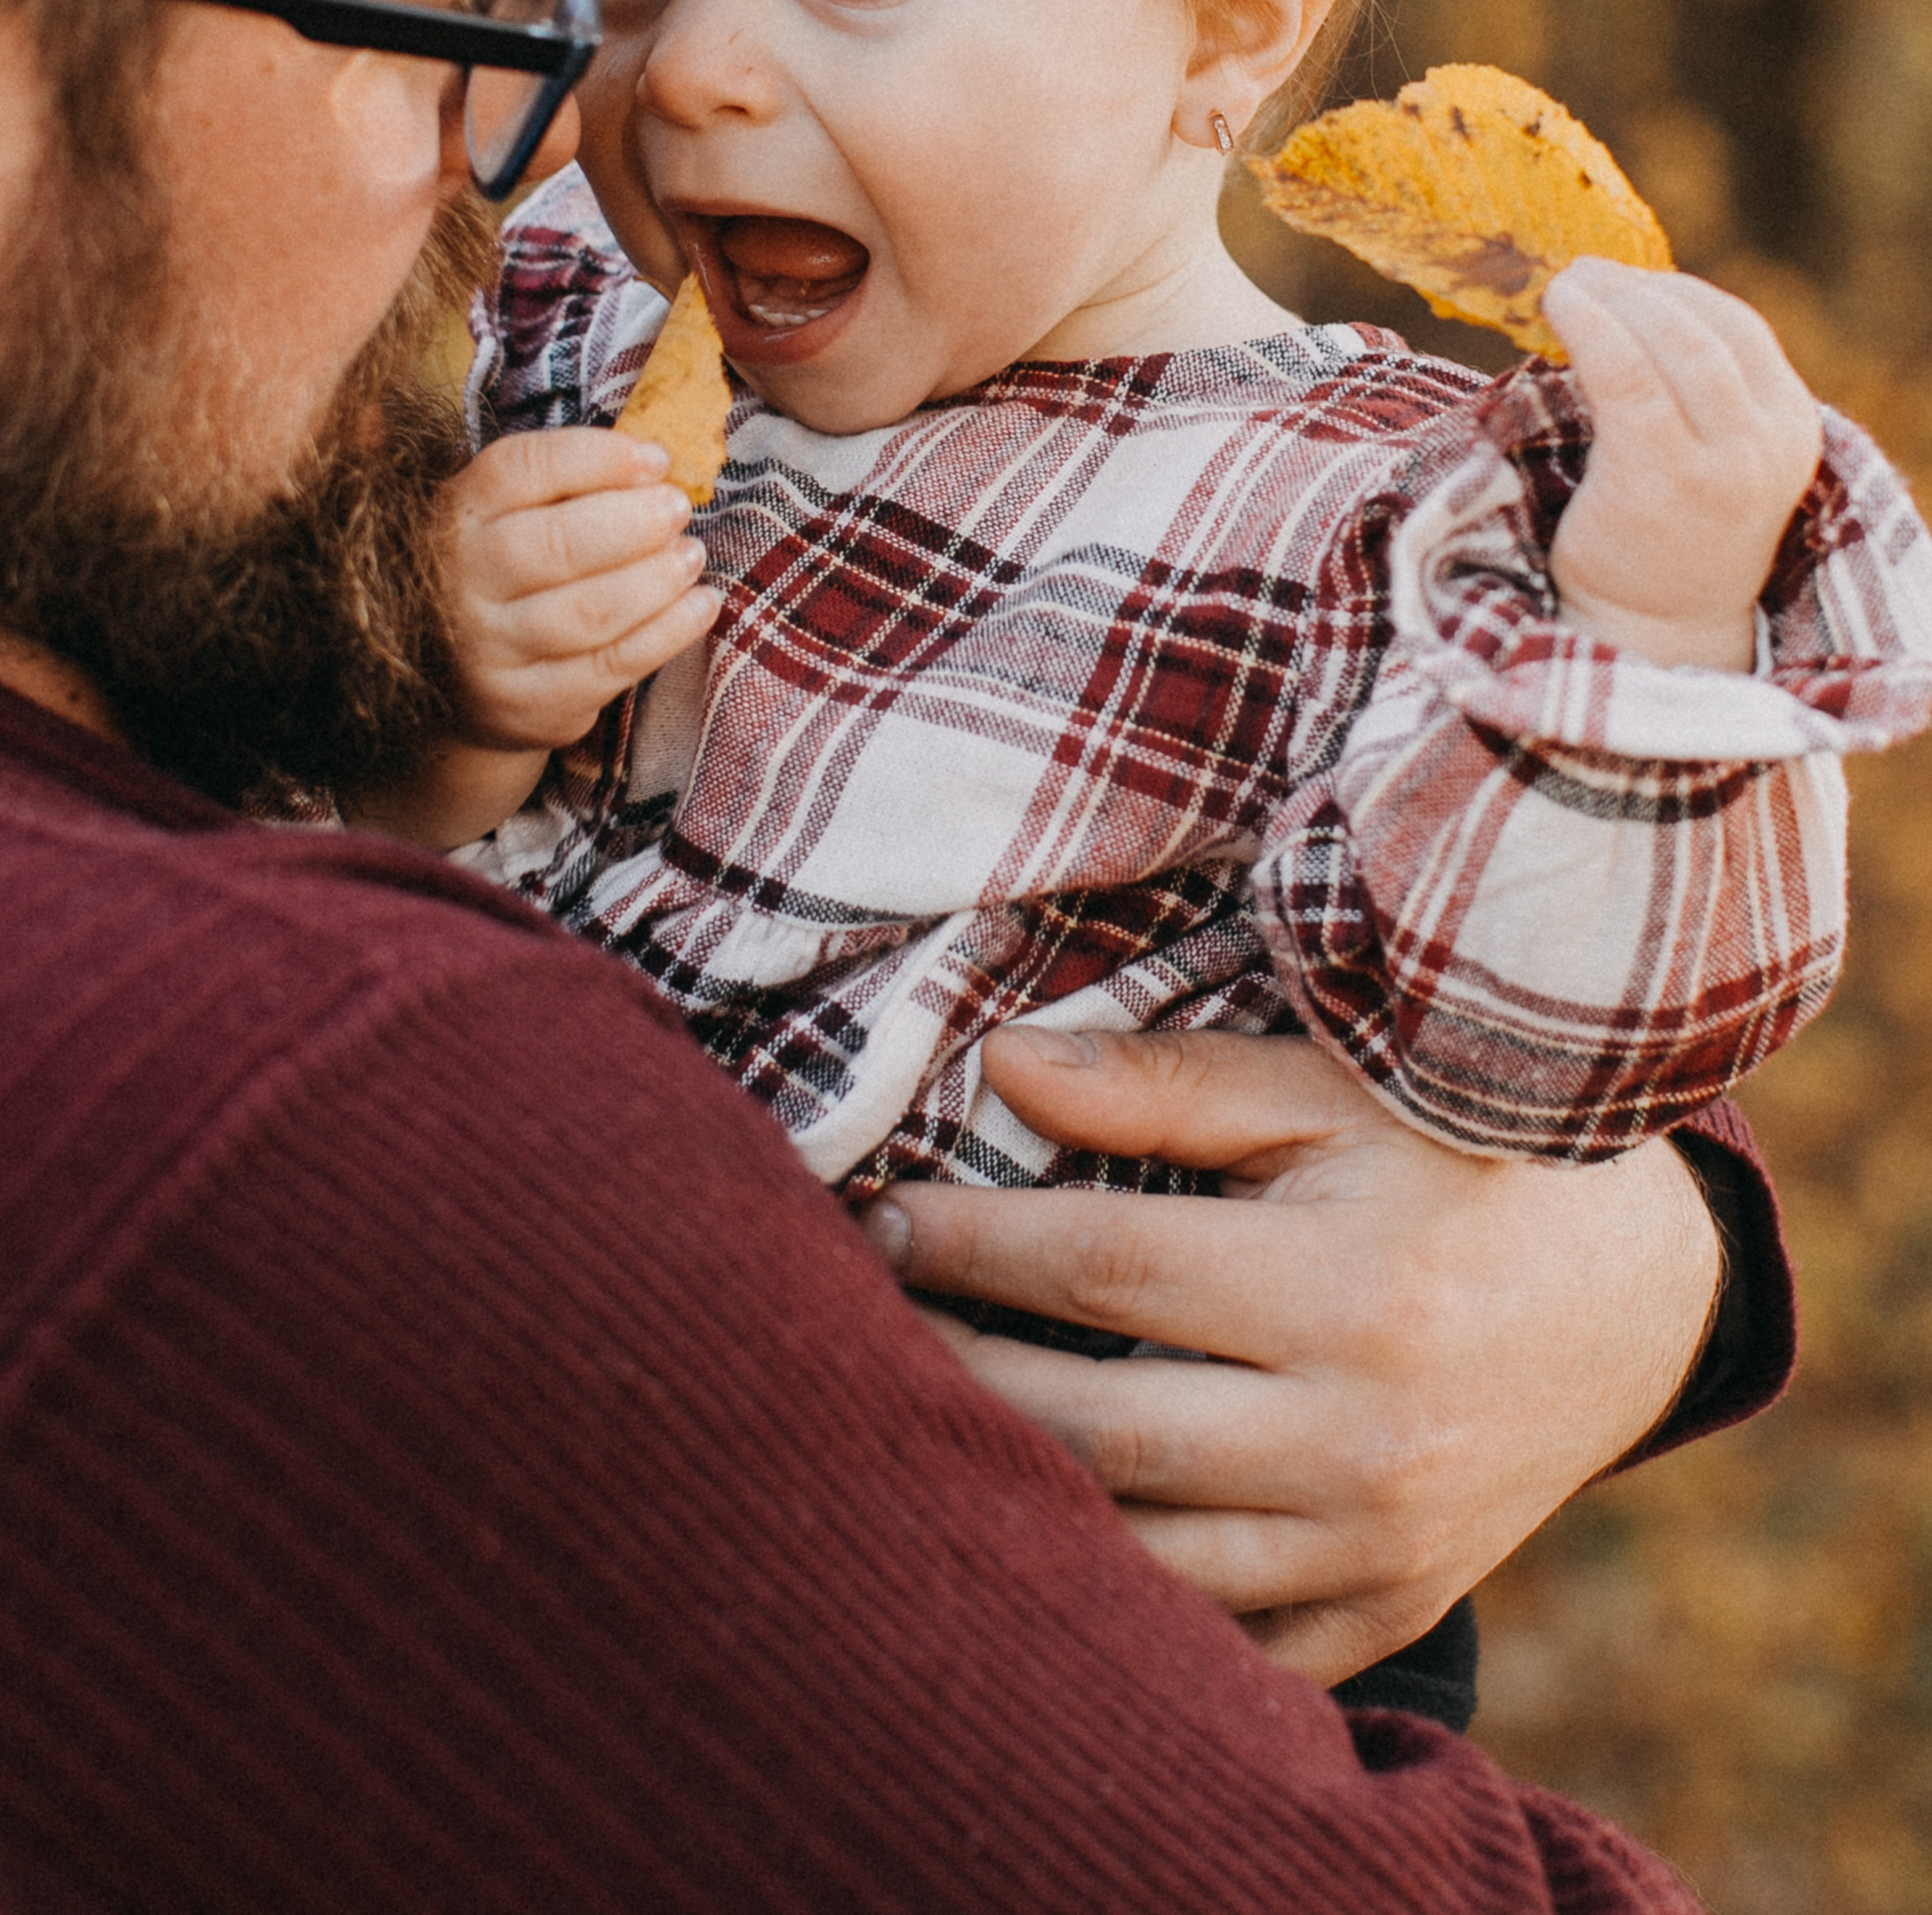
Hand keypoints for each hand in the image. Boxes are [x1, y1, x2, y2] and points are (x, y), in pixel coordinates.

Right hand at [440, 426, 719, 751]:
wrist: (459, 679)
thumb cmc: (512, 569)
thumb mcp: (515, 512)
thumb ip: (573, 483)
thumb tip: (660, 464)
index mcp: (459, 512)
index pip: (520, 470)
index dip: (598, 458)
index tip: (657, 459)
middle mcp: (461, 580)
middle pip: (557, 544)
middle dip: (635, 522)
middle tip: (679, 509)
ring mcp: (490, 649)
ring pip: (591, 610)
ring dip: (657, 579)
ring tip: (691, 556)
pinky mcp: (528, 702)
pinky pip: (612, 664)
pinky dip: (669, 632)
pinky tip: (701, 604)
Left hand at [861, 1026, 1720, 1685]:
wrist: (1635, 1301)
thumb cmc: (1462, 1160)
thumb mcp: (1337, 1089)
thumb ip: (1168, 1082)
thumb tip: (1002, 1066)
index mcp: (1354, 1290)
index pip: (1107, 1267)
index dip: (973, 1240)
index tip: (878, 1213)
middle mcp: (1365, 1438)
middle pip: (1100, 1427)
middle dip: (956, 1371)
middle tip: (854, 1318)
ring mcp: (1378, 1547)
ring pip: (1143, 1551)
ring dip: (1013, 1491)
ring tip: (914, 1420)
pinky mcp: (1387, 1609)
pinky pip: (1225, 1640)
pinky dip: (1120, 1599)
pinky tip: (1034, 1529)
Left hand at [1543, 257, 1821, 669]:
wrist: (1656, 630)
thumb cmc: (1667, 534)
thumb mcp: (1711, 454)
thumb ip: (1696, 391)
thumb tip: (1625, 298)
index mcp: (1791, 427)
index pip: (1740, 328)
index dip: (1676, 291)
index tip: (1620, 281)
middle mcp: (1769, 443)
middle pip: (1706, 329)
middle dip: (1638, 289)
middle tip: (1582, 274)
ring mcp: (1721, 463)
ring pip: (1672, 345)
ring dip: (1613, 302)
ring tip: (1565, 287)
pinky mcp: (1662, 477)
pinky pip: (1626, 380)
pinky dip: (1592, 332)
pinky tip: (1559, 311)